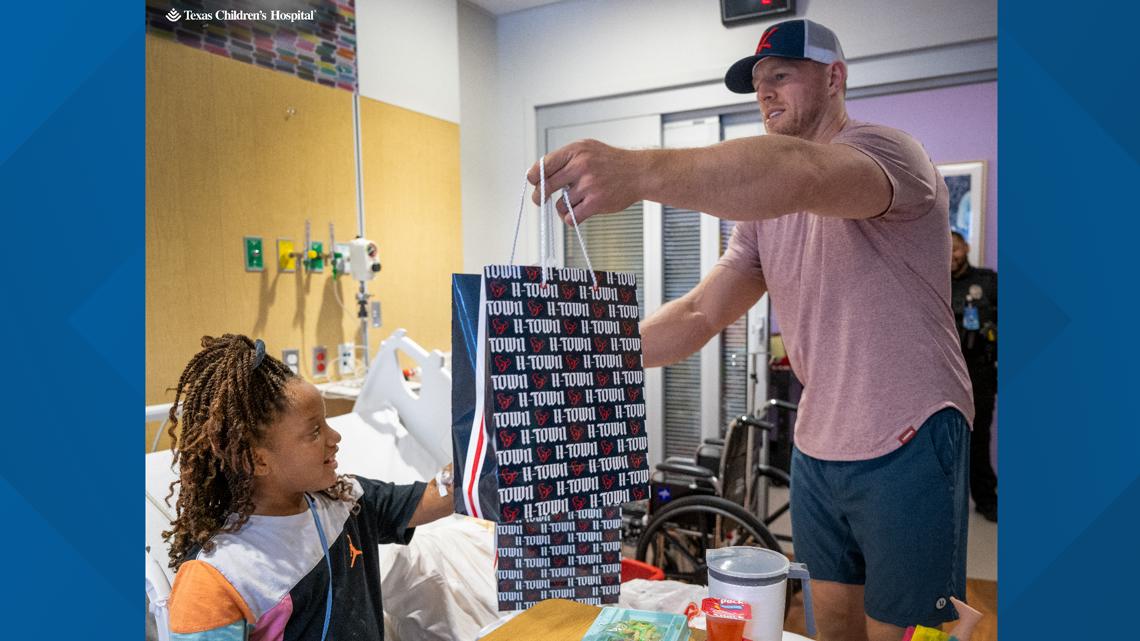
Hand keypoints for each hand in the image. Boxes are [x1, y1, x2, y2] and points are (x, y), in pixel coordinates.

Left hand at [527, 139, 645, 224]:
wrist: (639, 172)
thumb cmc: (612, 162)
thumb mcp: (587, 149)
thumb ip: (565, 159)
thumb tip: (540, 174)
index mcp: (575, 151)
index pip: (543, 165)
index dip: (534, 177)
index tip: (534, 183)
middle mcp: (580, 166)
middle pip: (546, 186)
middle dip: (540, 196)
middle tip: (540, 200)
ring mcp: (588, 185)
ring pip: (560, 205)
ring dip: (562, 208)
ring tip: (572, 203)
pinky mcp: (596, 202)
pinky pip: (572, 217)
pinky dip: (570, 218)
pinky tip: (577, 213)